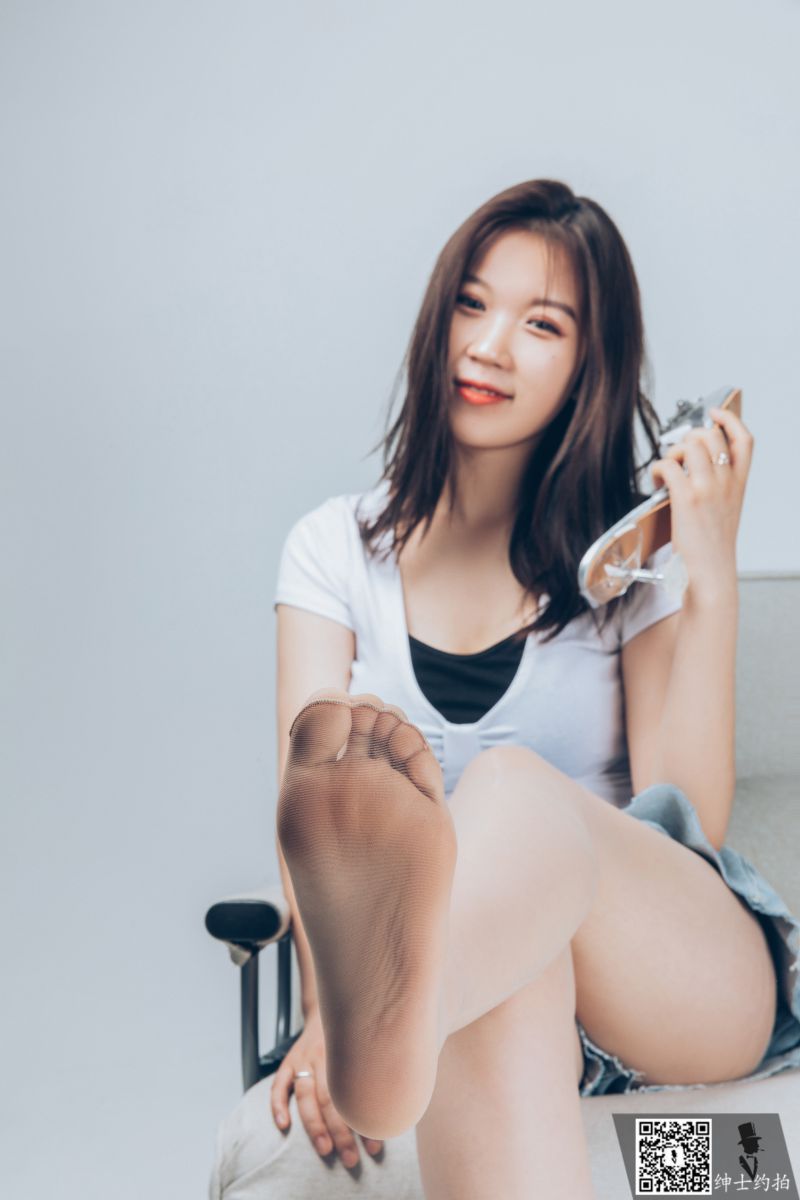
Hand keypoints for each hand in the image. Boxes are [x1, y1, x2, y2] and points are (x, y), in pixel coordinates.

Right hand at [270, 1007, 383, 1166]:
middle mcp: (324, 1054)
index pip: (355, 1092)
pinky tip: (284, 1125)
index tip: (375, 1145)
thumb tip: (403, 1099)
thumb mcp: (372, 1042)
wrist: (330, 1005)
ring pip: (306, 1095)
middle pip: (331, 1098)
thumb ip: (380, 1067)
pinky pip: (278, 1084)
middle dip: (342, 1132)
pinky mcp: (289, 1060)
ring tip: (325, 1150)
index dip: (365, 1121)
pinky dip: (278, 1105)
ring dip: (315, 1127)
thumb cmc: (358, 1033)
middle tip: (351, 1158)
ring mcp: (304, 1057)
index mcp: (348, 1051)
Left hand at [650, 405, 753, 596]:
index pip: (744, 439)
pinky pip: (667, 465)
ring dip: (672, 451)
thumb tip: (695, 464)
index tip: (713, 413)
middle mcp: (726, 482)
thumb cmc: (713, 546)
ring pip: (689, 445)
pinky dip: (656, 468)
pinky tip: (655, 481)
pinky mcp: (686, 499)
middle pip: (710, 435)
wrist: (711, 573)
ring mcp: (708, 488)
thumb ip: (720, 486)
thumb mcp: (726, 510)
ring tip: (667, 469)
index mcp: (739, 484)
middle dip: (688, 438)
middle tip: (677, 455)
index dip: (729, 419)